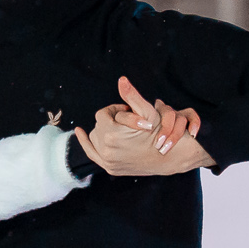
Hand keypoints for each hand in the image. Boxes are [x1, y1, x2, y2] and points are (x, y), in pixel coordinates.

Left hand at [73, 76, 211, 176]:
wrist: (169, 156)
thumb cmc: (160, 131)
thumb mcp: (146, 111)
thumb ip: (131, 95)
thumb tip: (121, 79)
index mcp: (112, 135)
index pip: (102, 115)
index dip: (114, 110)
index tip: (127, 110)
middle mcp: (107, 150)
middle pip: (97, 126)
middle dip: (110, 121)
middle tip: (125, 121)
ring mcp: (108, 161)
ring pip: (94, 138)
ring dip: (102, 131)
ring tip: (118, 128)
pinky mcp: (110, 168)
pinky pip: (91, 154)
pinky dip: (85, 143)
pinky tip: (79, 132)